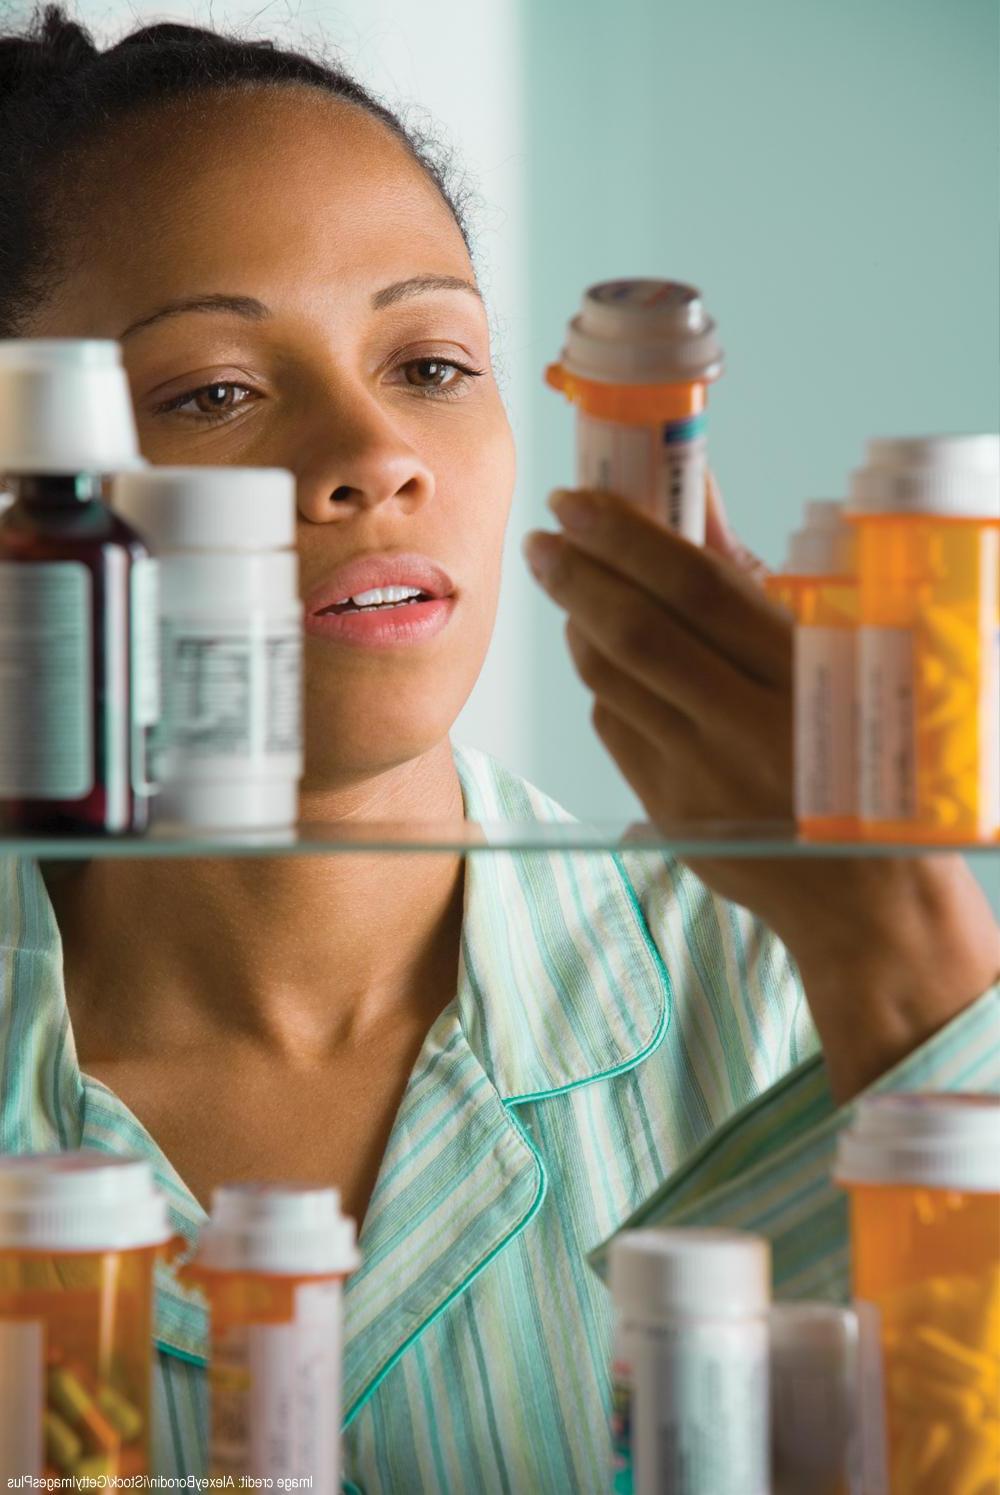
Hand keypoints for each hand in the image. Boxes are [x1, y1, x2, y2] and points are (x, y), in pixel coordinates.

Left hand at [524, 476, 999, 1099]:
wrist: (867, 894)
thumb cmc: (862, 748)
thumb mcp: (832, 654)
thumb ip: (748, 577)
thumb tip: (692, 491)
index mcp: (807, 676)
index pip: (696, 589)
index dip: (627, 538)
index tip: (578, 501)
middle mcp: (750, 728)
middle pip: (638, 633)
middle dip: (577, 574)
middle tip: (544, 537)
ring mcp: (703, 777)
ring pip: (611, 680)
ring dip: (578, 623)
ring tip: (570, 585)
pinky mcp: (671, 812)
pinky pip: (613, 727)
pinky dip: (599, 680)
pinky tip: (601, 652)